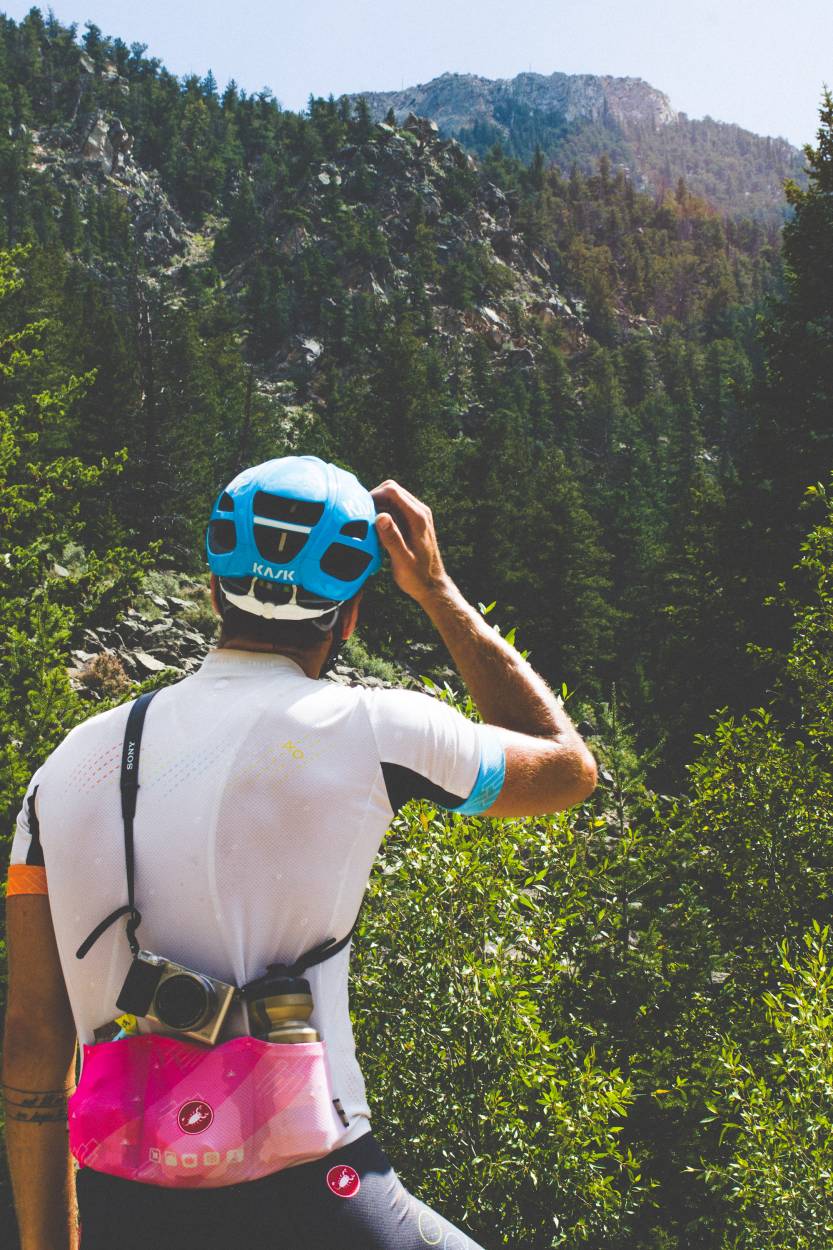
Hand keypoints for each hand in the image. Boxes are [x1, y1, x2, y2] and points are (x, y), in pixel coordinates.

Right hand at [370, 480, 449, 604]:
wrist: (432, 585)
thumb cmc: (417, 577)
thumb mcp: (402, 560)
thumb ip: (392, 538)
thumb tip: (380, 516)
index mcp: (418, 518)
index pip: (392, 492)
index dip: (373, 496)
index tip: (360, 510)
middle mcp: (420, 512)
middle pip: (392, 490)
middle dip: (374, 499)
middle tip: (361, 517)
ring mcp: (418, 515)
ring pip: (393, 498)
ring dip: (377, 506)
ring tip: (366, 524)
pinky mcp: (413, 521)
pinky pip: (395, 508)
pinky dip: (383, 513)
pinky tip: (375, 530)